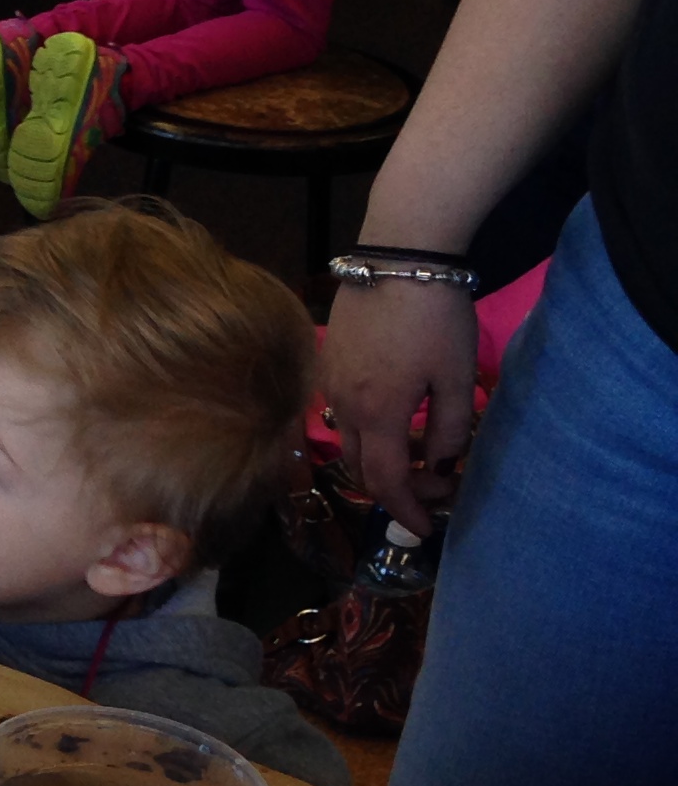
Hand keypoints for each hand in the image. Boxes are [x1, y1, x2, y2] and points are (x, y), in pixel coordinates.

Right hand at [314, 281, 480, 529]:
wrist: (398, 259)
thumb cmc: (435, 318)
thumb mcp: (458, 377)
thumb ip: (451, 428)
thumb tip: (440, 462)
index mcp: (376, 414)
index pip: (385, 481)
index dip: (406, 509)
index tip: (429, 526)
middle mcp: (342, 405)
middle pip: (360, 466)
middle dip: (397, 486)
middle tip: (437, 483)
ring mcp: (329, 382)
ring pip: (348, 439)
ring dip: (381, 457)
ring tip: (419, 451)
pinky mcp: (327, 360)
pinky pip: (341, 412)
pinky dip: (367, 430)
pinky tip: (396, 416)